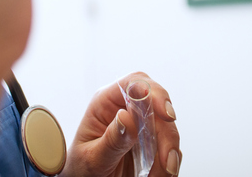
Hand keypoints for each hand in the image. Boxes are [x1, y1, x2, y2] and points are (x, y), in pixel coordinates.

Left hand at [62, 72, 180, 176]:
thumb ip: (111, 140)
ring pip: (168, 130)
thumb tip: (126, 117)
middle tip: (166, 162)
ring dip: (169, 154)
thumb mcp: (91, 158)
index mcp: (106, 103)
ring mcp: (141, 127)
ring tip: (158, 175)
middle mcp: (127, 110)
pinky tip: (157, 175)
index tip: (167, 114)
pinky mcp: (151, 144)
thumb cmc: (81, 168)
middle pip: (157, 109)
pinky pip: (170, 149)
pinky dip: (169, 165)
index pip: (134, 83)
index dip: (154, 92)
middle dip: (167, 135)